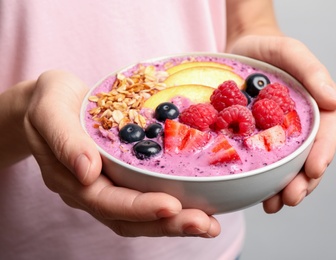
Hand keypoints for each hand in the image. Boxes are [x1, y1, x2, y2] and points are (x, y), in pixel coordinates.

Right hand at [23, 70, 219, 236]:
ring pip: (141, 215)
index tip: (172, 206)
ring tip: (209, 224)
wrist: (54, 102)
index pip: (107, 202)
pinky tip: (199, 203)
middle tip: (204, 224)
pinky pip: (147, 195)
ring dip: (175, 222)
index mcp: (72, 178)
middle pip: (130, 218)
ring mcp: (108, 185)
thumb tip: (87, 171)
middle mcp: (92, 189)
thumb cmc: (50, 102)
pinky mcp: (122, 176)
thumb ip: (64, 140)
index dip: (139, 208)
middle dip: (168, 224)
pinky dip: (173, 204)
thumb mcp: (49, 111)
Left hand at [229, 35, 335, 212]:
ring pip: (287, 167)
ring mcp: (277, 134)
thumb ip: (313, 72)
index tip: (314, 170)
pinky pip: (262, 162)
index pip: (326, 134)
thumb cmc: (269, 49)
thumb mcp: (291, 52)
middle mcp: (299, 125)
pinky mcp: (255, 138)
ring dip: (283, 189)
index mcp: (315, 107)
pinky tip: (256, 194)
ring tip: (274, 205)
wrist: (240, 50)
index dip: (323, 154)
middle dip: (303, 182)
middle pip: (308, 158)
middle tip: (291, 198)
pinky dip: (261, 180)